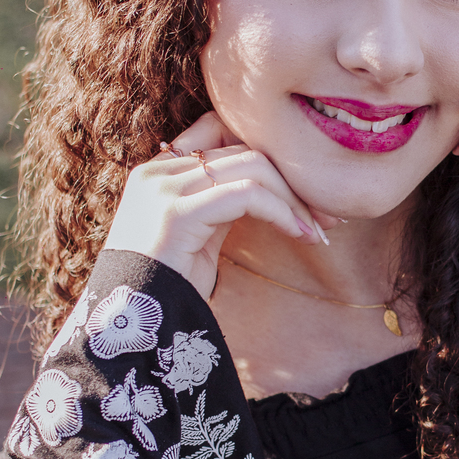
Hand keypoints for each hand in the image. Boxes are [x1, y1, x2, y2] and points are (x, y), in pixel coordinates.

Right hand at [102, 111, 336, 299]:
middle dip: (294, 183)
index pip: (223, 133)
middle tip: (329, 217)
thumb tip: (275, 192)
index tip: (306, 196)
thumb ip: (224, 205)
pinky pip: (247, 194)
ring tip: (318, 231)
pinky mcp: (176, 212)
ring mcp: (163, 188)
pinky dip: (281, 211)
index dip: (270, 157)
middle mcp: (158, 172)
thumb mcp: (199, 236)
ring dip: (294, 200)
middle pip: (246, 151)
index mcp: (160, 172)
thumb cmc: (167, 289)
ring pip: (252, 167)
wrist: (129, 326)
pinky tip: (300, 233)